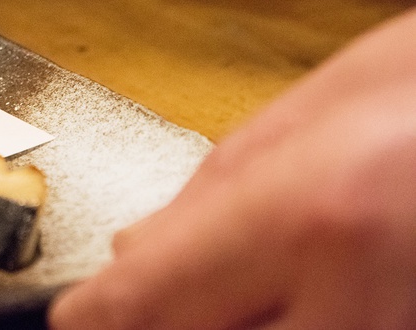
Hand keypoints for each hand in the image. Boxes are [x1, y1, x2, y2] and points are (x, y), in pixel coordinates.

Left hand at [49, 8, 415, 328]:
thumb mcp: (291, 128)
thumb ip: (196, 213)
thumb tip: (128, 263)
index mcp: (310, 222)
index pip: (135, 309)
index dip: (92, 317)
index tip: (79, 313)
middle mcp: (360, 302)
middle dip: (162, 328)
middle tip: (179, 293)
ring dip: (227, 326)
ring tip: (254, 284)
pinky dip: (287, 325)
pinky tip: (295, 298)